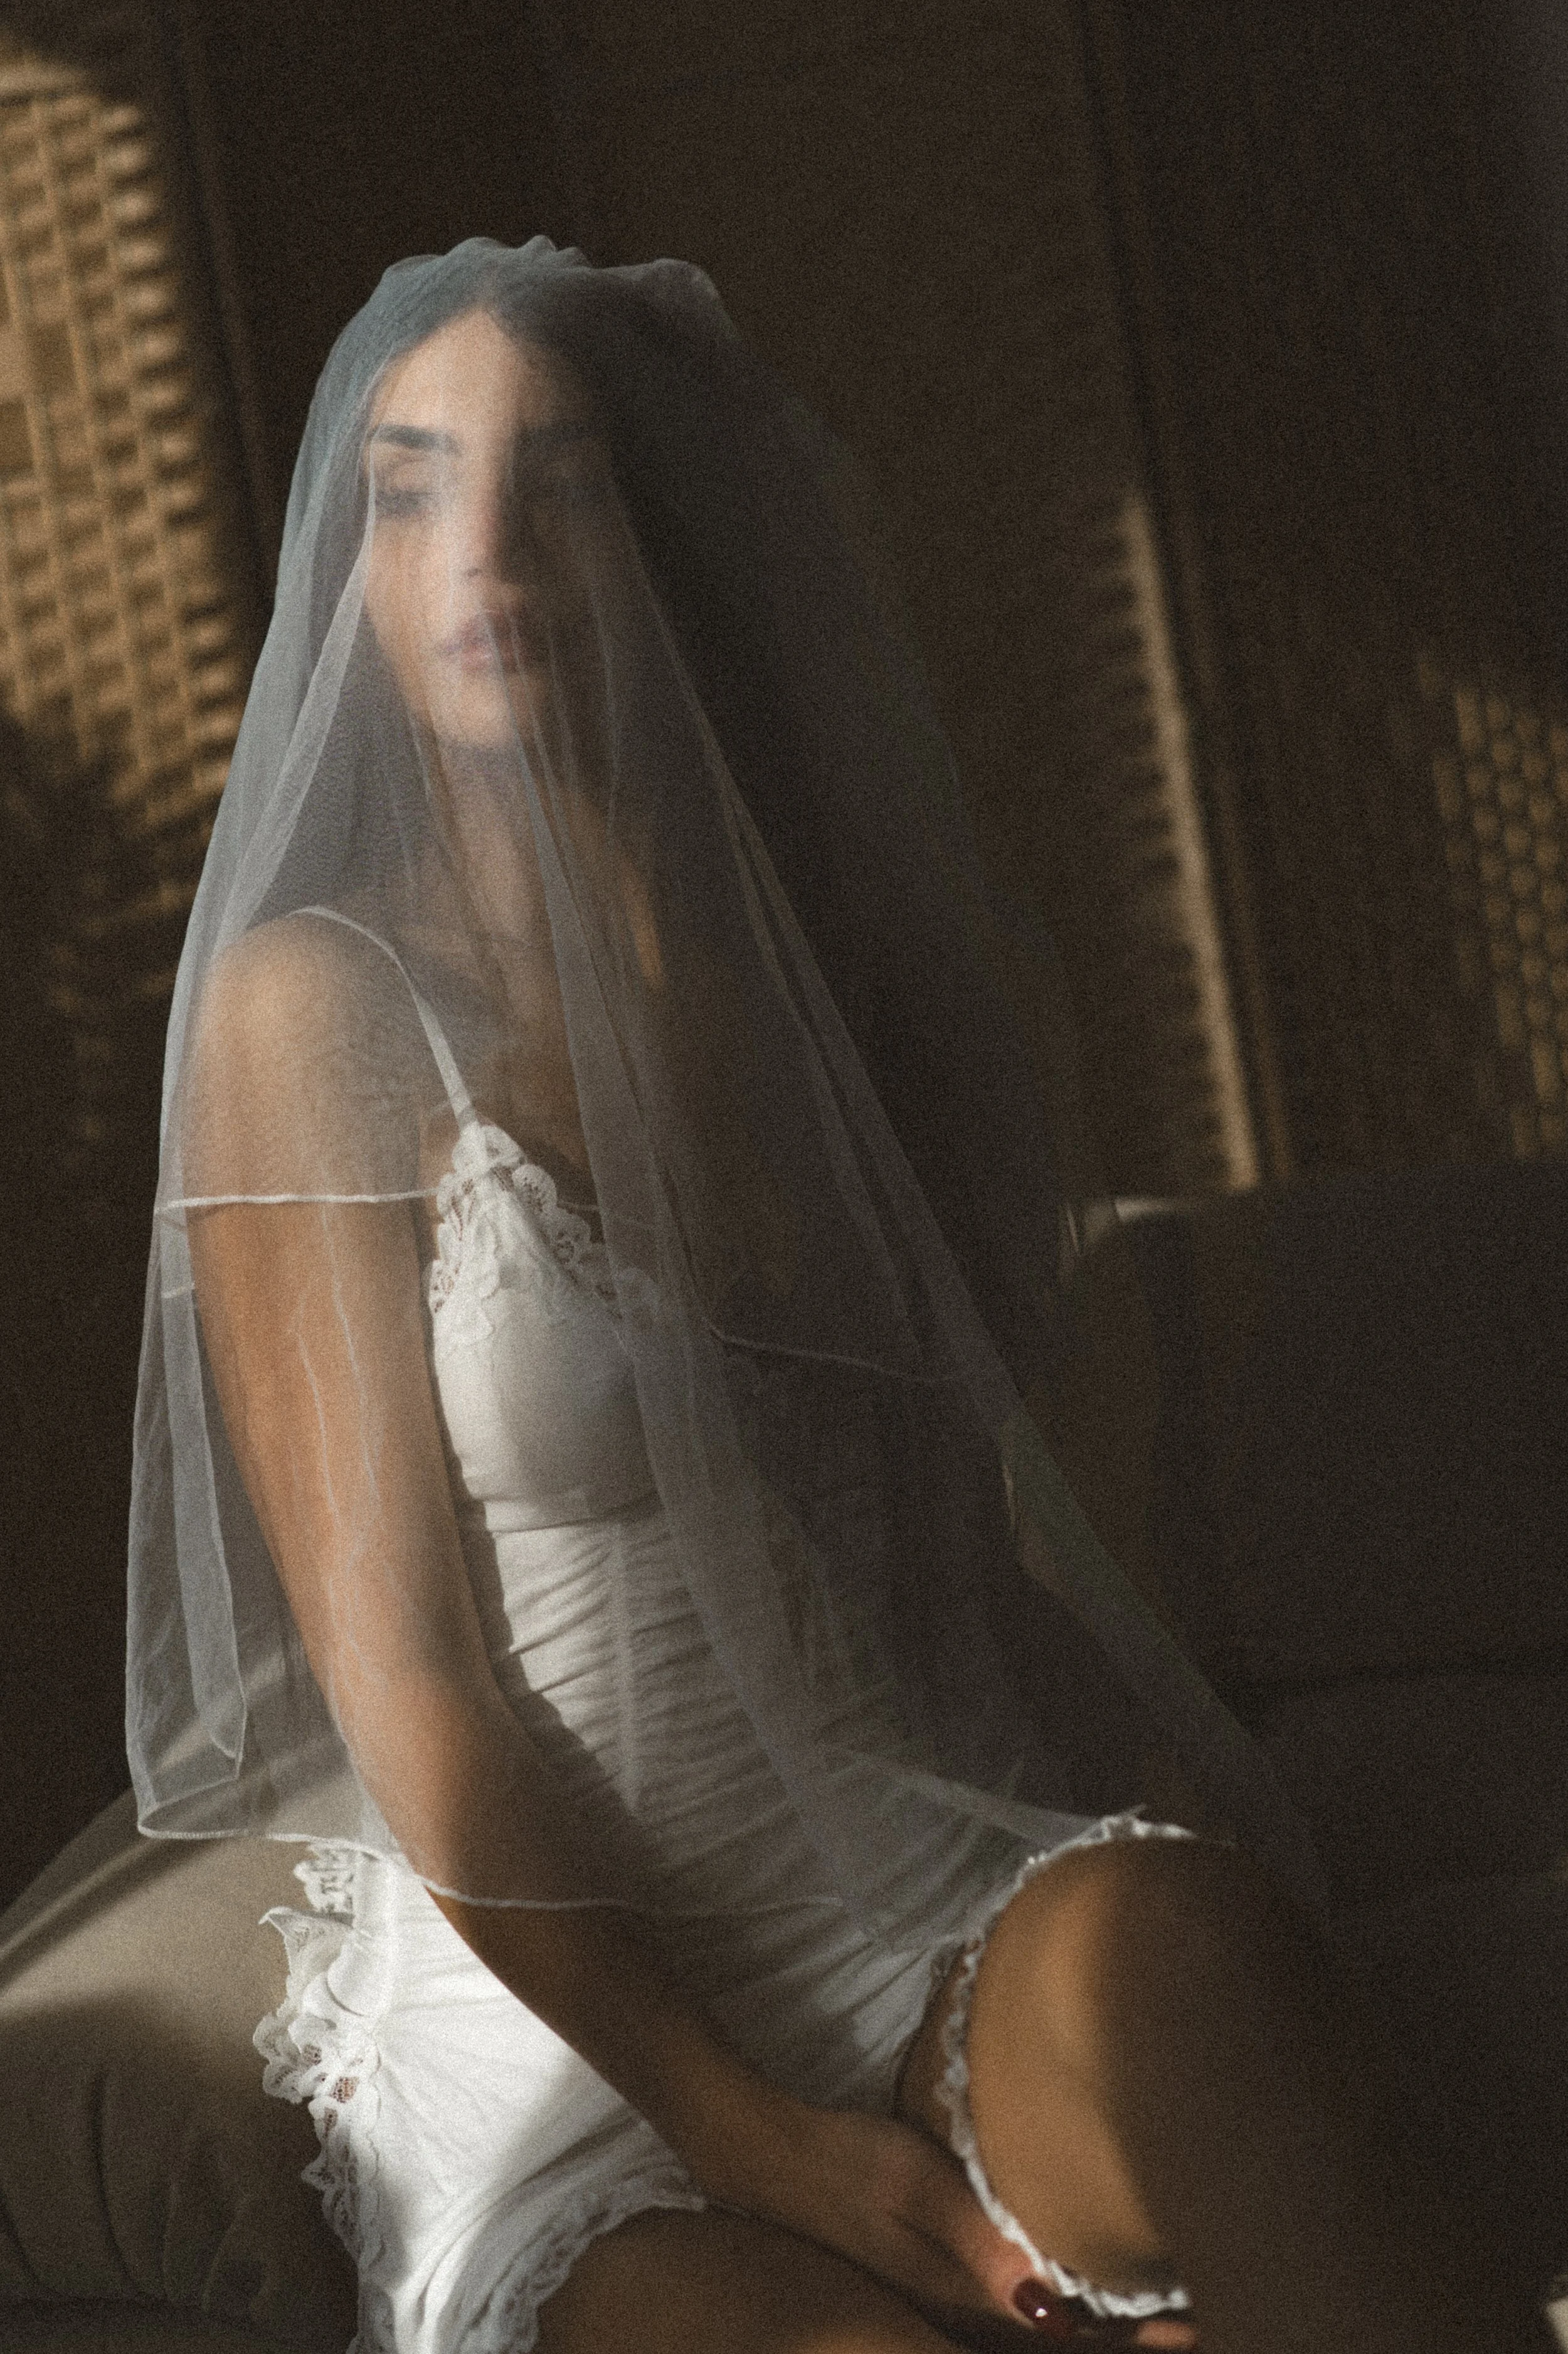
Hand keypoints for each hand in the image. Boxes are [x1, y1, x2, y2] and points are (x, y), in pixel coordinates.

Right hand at [701, 2093, 1196, 2346]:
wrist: (763, 2155)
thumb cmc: (843, 2159)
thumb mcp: (912, 2185)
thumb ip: (979, 2244)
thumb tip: (1048, 2307)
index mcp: (958, 2305)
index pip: (1060, 2349)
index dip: (1126, 2347)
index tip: (1191, 2333)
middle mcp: (957, 2321)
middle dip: (1126, 2345)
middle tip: (1201, 2327)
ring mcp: (946, 2309)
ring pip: (1039, 2346)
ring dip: (1101, 2337)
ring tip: (1167, 2324)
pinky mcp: (937, 2290)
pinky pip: (1015, 2326)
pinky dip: (1065, 2323)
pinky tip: (1091, 2307)